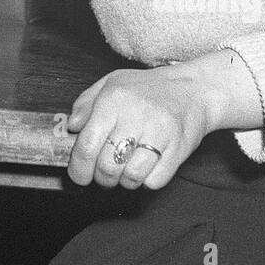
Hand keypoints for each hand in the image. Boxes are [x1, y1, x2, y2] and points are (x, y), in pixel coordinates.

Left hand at [65, 51, 262, 190]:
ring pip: (131, 177)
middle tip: (102, 174)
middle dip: (100, 177)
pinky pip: (155, 181)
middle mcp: (136, 115)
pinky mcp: (179, 149)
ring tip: (124, 169)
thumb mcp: (111, 83)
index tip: (78, 175)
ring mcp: (160, 132)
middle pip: (107, 166)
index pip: (87, 144)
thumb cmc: (147, 88)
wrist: (193, 90)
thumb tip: (71, 128)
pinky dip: (146, 181)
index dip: (79, 168)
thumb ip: (85, 103)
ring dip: (123, 181)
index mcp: (114, 99)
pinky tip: (145, 167)